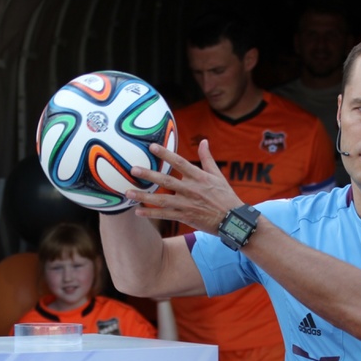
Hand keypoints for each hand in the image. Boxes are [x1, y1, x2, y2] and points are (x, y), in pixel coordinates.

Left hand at [125, 140, 244, 233]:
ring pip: (162, 200)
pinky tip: (138, 212)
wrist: (232, 220)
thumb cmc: (226, 196)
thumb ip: (207, 158)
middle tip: (133, 170)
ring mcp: (187, 204)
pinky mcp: (185, 217)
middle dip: (149, 175)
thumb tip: (203, 141)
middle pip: (167, 181)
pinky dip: (151, 214)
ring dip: (144, 197)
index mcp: (199, 177)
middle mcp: (191, 190)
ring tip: (128, 193)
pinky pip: (165, 215)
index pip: (180, 162)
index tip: (152, 147)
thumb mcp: (218, 175)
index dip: (166, 154)